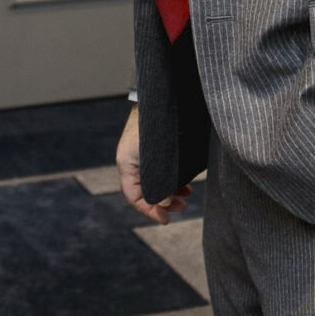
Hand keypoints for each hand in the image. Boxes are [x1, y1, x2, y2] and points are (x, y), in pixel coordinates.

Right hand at [116, 106, 190, 224]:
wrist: (166, 96)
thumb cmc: (158, 125)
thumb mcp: (158, 161)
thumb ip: (159, 182)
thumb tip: (164, 201)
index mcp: (127, 162)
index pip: (134, 196)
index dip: (149, 211)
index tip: (165, 219)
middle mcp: (133, 159)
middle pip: (145, 190)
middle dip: (163, 202)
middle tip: (181, 207)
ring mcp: (144, 153)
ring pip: (155, 180)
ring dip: (170, 191)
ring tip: (186, 195)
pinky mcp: (157, 147)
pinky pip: (162, 170)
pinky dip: (173, 179)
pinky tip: (187, 183)